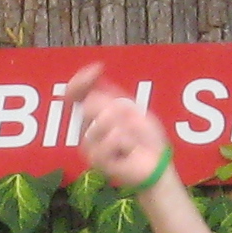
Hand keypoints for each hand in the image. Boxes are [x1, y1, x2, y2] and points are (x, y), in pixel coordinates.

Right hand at [57, 62, 172, 191]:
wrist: (156, 164)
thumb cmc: (145, 138)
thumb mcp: (132, 109)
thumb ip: (112, 93)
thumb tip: (95, 68)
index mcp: (95, 114)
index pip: (76, 93)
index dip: (80, 80)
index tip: (97, 70)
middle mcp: (87, 128)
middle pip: (91, 103)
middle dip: (117, 108)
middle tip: (131, 122)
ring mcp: (89, 144)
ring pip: (104, 119)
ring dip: (126, 127)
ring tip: (132, 140)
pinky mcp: (96, 159)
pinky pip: (113, 137)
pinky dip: (128, 141)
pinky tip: (129, 150)